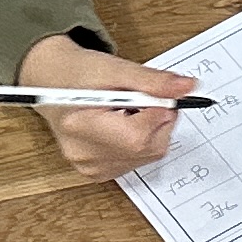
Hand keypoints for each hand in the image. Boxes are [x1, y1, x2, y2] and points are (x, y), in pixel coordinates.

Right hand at [15, 30, 198, 179]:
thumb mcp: (115, 68)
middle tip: (143, 99)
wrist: (54, 84)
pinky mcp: (98, 173)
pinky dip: (142, 141)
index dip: (159, 113)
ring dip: (152, 130)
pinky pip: (139, 160)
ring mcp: (90, 168)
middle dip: (158, 120)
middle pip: (147, 147)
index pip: (138, 135)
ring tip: (128, 110)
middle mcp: (82, 154)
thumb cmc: (79, 75)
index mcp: (79, 126)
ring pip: (148, 155)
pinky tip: (124, 125)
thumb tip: (187, 87)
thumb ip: (153, 81)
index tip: (159, 94)